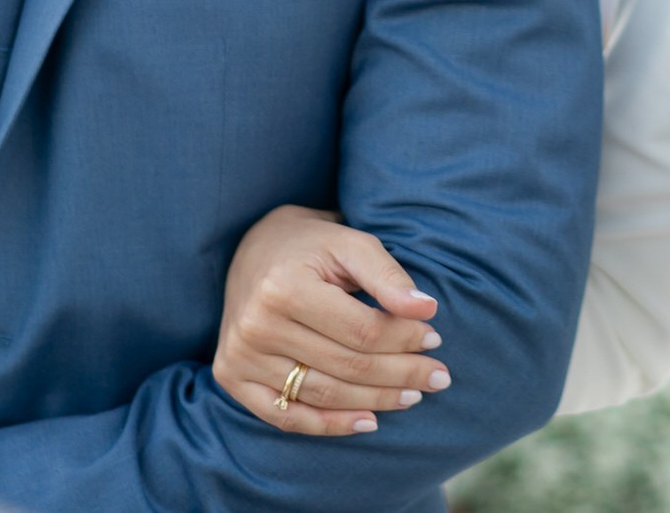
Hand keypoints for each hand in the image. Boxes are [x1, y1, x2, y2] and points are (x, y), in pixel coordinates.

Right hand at [214, 204, 451, 436]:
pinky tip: (369, 421)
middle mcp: (256, 325)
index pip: (361, 331)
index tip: (435, 338)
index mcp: (284, 287)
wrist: (252, 249)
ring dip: (376, 401)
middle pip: (346, 366)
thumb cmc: (311, 246)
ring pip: (323, 395)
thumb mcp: (350, 243)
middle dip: (401, 374)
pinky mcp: (230, 377)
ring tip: (413, 396)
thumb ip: (387, 275)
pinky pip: (286, 416)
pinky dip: (330, 426)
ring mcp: (239, 356)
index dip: (404, 339)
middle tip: (438, 377)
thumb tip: (427, 310)